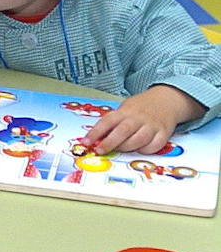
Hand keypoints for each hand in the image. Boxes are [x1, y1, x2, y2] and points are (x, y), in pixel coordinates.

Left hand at [83, 85, 202, 155]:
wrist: (166, 100)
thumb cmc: (140, 107)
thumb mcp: (123, 109)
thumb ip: (113, 123)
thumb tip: (97, 138)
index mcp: (124, 111)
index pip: (107, 122)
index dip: (95, 132)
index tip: (86, 142)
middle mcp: (138, 118)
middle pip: (122, 131)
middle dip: (109, 143)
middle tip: (99, 151)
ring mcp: (152, 126)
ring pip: (139, 140)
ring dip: (127, 148)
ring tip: (119, 150)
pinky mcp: (164, 133)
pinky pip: (155, 146)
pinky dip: (145, 150)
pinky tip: (139, 149)